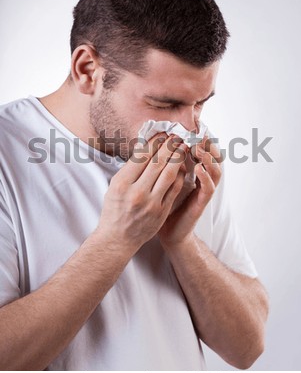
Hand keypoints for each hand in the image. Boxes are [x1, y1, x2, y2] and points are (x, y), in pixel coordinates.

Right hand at [96, 134, 186, 251]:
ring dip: (177, 158)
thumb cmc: (114, 209)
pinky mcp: (161, 212)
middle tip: (176, 135)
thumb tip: (145, 147)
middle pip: (156, 162)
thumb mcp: (115, 186)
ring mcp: (150, 203)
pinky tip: (183, 166)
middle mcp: (136, 192)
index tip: (162, 133)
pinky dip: (179, 176)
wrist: (118, 239)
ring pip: (168, 174)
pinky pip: (174, 189)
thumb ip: (130, 169)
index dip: (154, 142)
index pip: (141, 157)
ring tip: (182, 146)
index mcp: (122, 183)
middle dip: (168, 146)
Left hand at [158, 135, 221, 247]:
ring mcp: (204, 192)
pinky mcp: (201, 203)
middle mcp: (203, 180)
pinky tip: (197, 168)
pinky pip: (208, 188)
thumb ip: (166, 163)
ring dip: (208, 157)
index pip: (205, 151)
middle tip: (198, 133)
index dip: (202, 139)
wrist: (167, 231)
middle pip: (215, 158)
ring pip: (216, 171)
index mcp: (194, 172)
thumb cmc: (164, 203)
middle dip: (208, 144)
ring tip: (198, 147)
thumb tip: (157, 141)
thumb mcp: (164, 179)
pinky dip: (205, 176)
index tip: (194, 126)